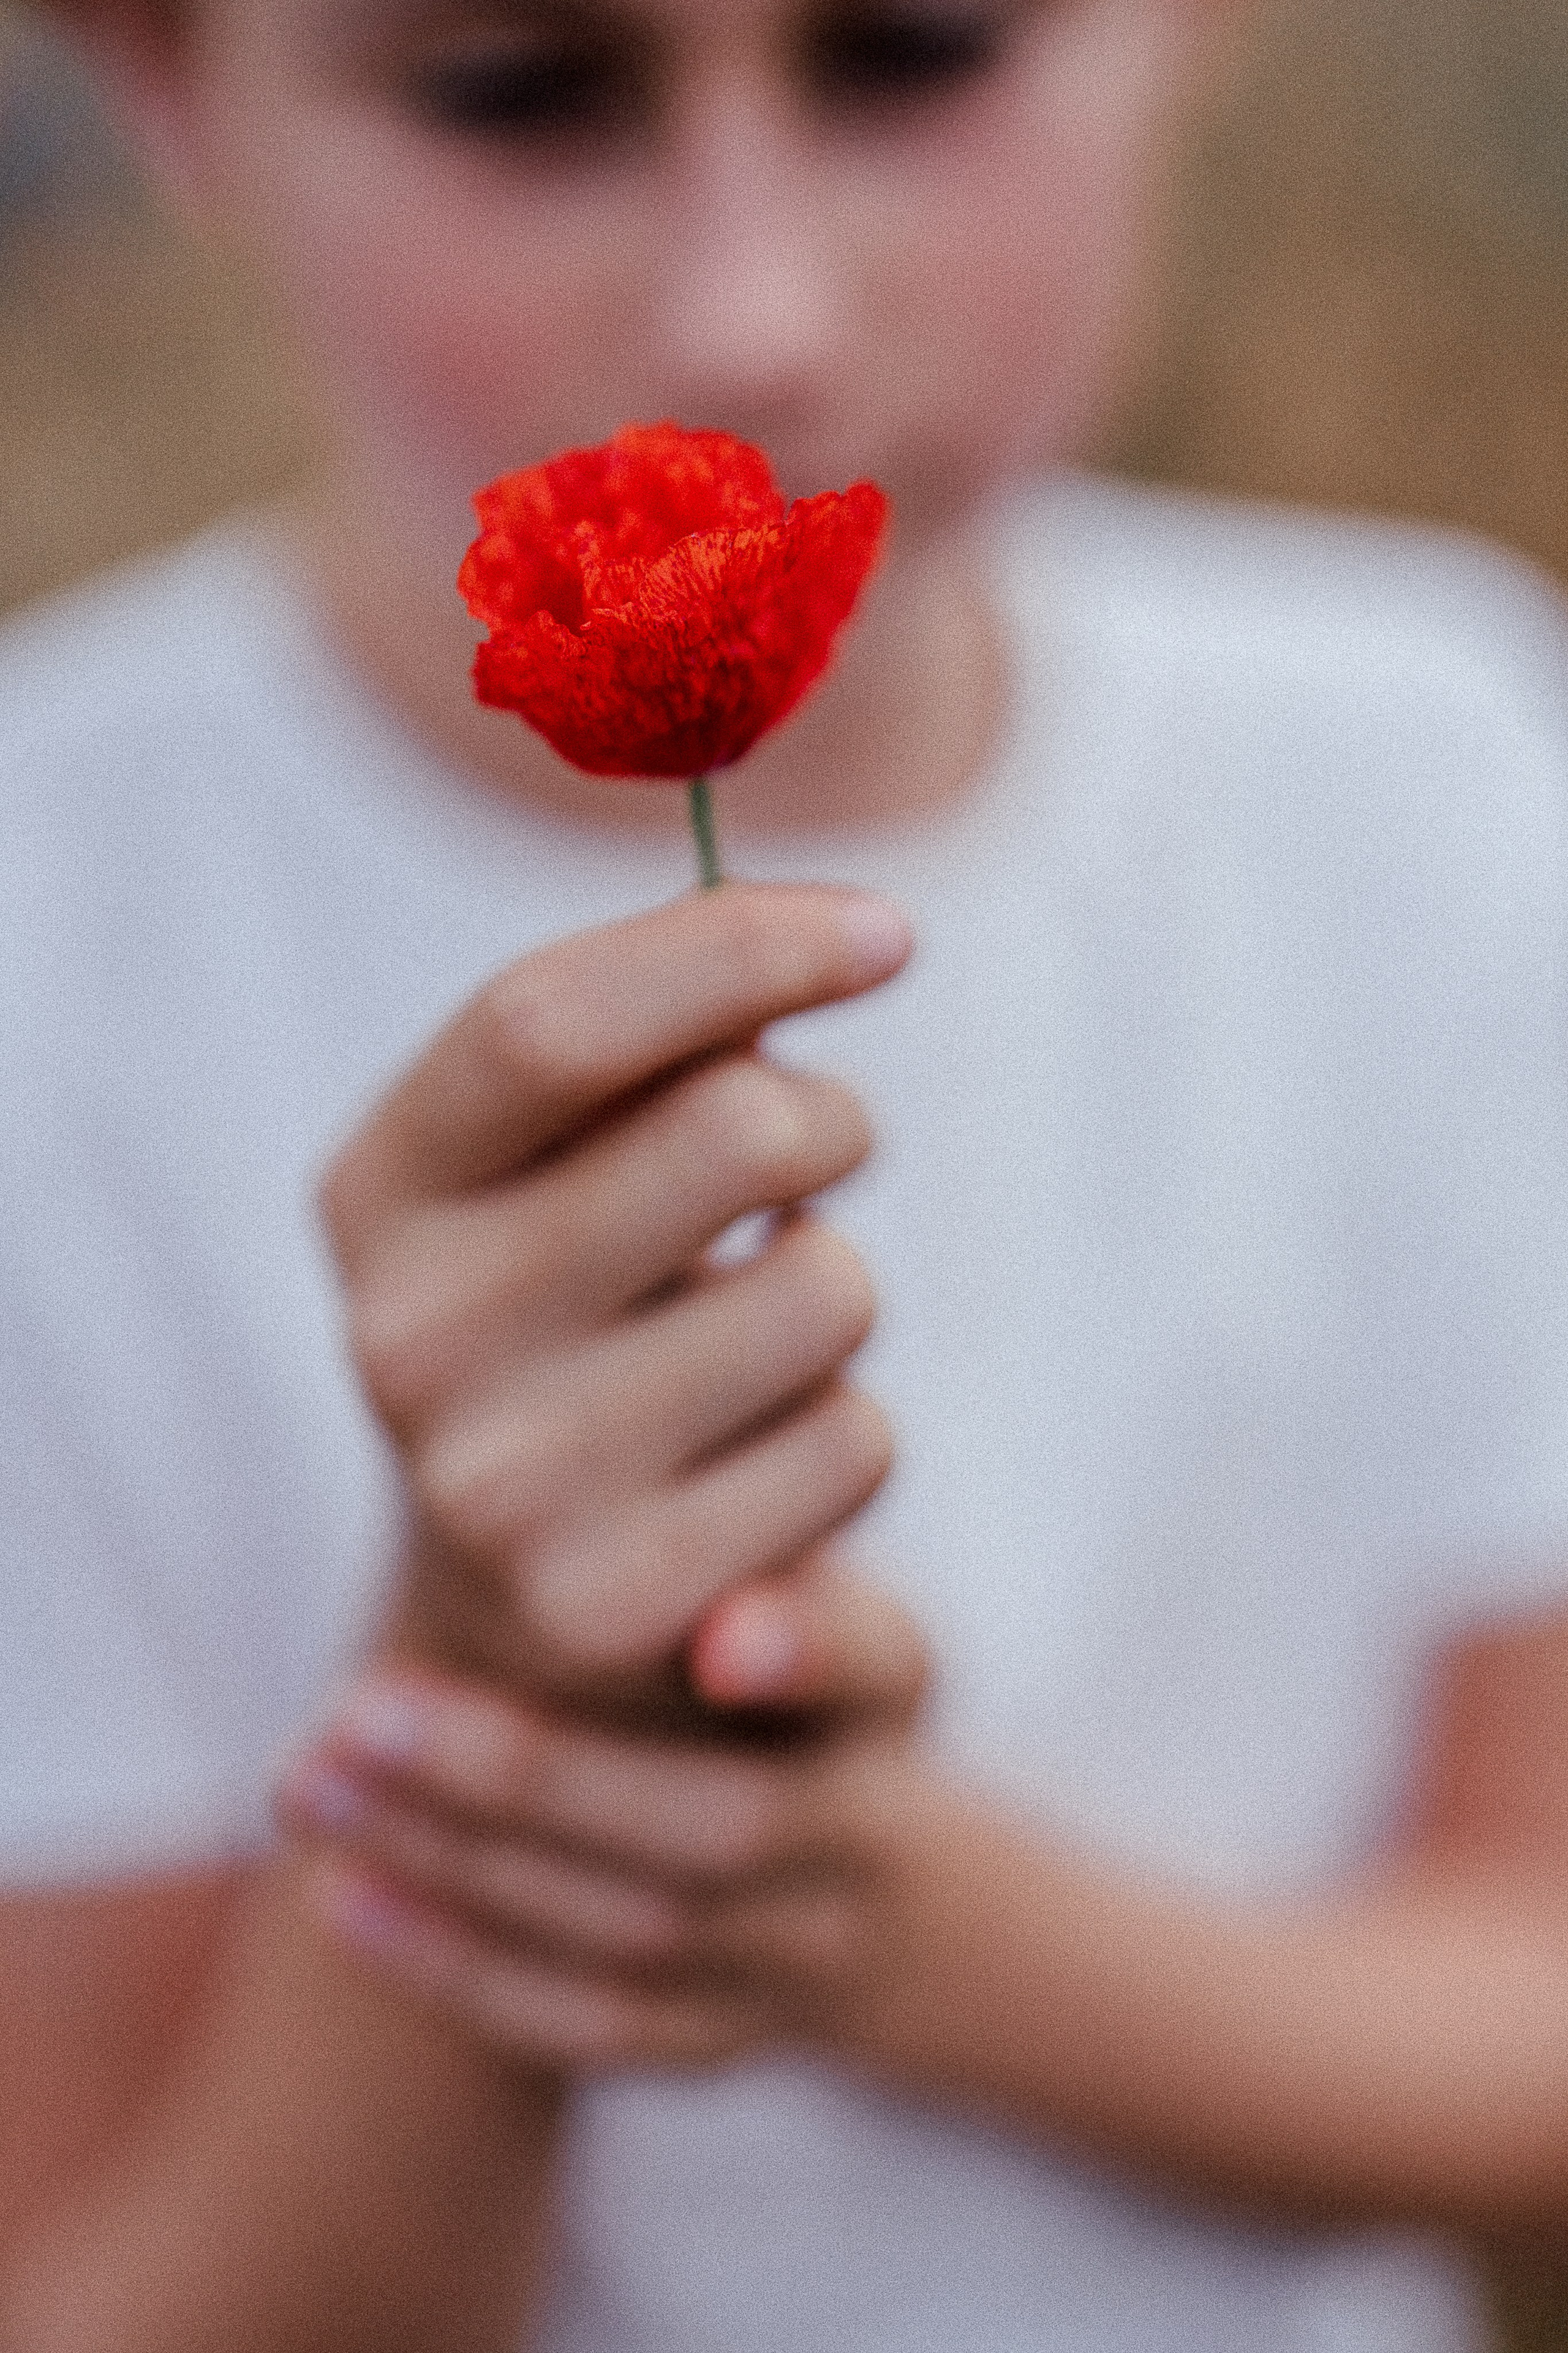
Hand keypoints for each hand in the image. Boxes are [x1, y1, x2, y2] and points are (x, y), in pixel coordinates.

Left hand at [280, 1553, 932, 2070]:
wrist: (874, 1867)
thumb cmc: (776, 1642)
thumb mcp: (787, 1567)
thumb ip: (703, 1513)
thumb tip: (574, 1436)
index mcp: (889, 1683)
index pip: (868, 1664)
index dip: (805, 1652)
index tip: (720, 1636)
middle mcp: (870, 1828)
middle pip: (713, 1828)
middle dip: (523, 1774)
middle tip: (360, 1708)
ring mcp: (806, 1953)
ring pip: (635, 1934)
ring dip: (455, 1861)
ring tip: (309, 1782)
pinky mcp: (732, 2042)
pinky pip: (593, 2028)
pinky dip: (458, 1966)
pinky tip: (340, 1895)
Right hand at [318, 884, 912, 1718]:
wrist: (509, 1599)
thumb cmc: (572, 1311)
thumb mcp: (551, 1163)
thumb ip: (654, 1035)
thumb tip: (848, 933)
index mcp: (380, 1192)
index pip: (548, 1021)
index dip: (739, 946)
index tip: (887, 933)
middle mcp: (412, 1339)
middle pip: (730, 1129)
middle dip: (826, 1120)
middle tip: (809, 1158)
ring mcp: (504, 1487)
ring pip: (827, 1288)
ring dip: (839, 1288)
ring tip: (752, 1337)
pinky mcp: (616, 1605)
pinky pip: (855, 1442)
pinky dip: (847, 1430)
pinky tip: (757, 1457)